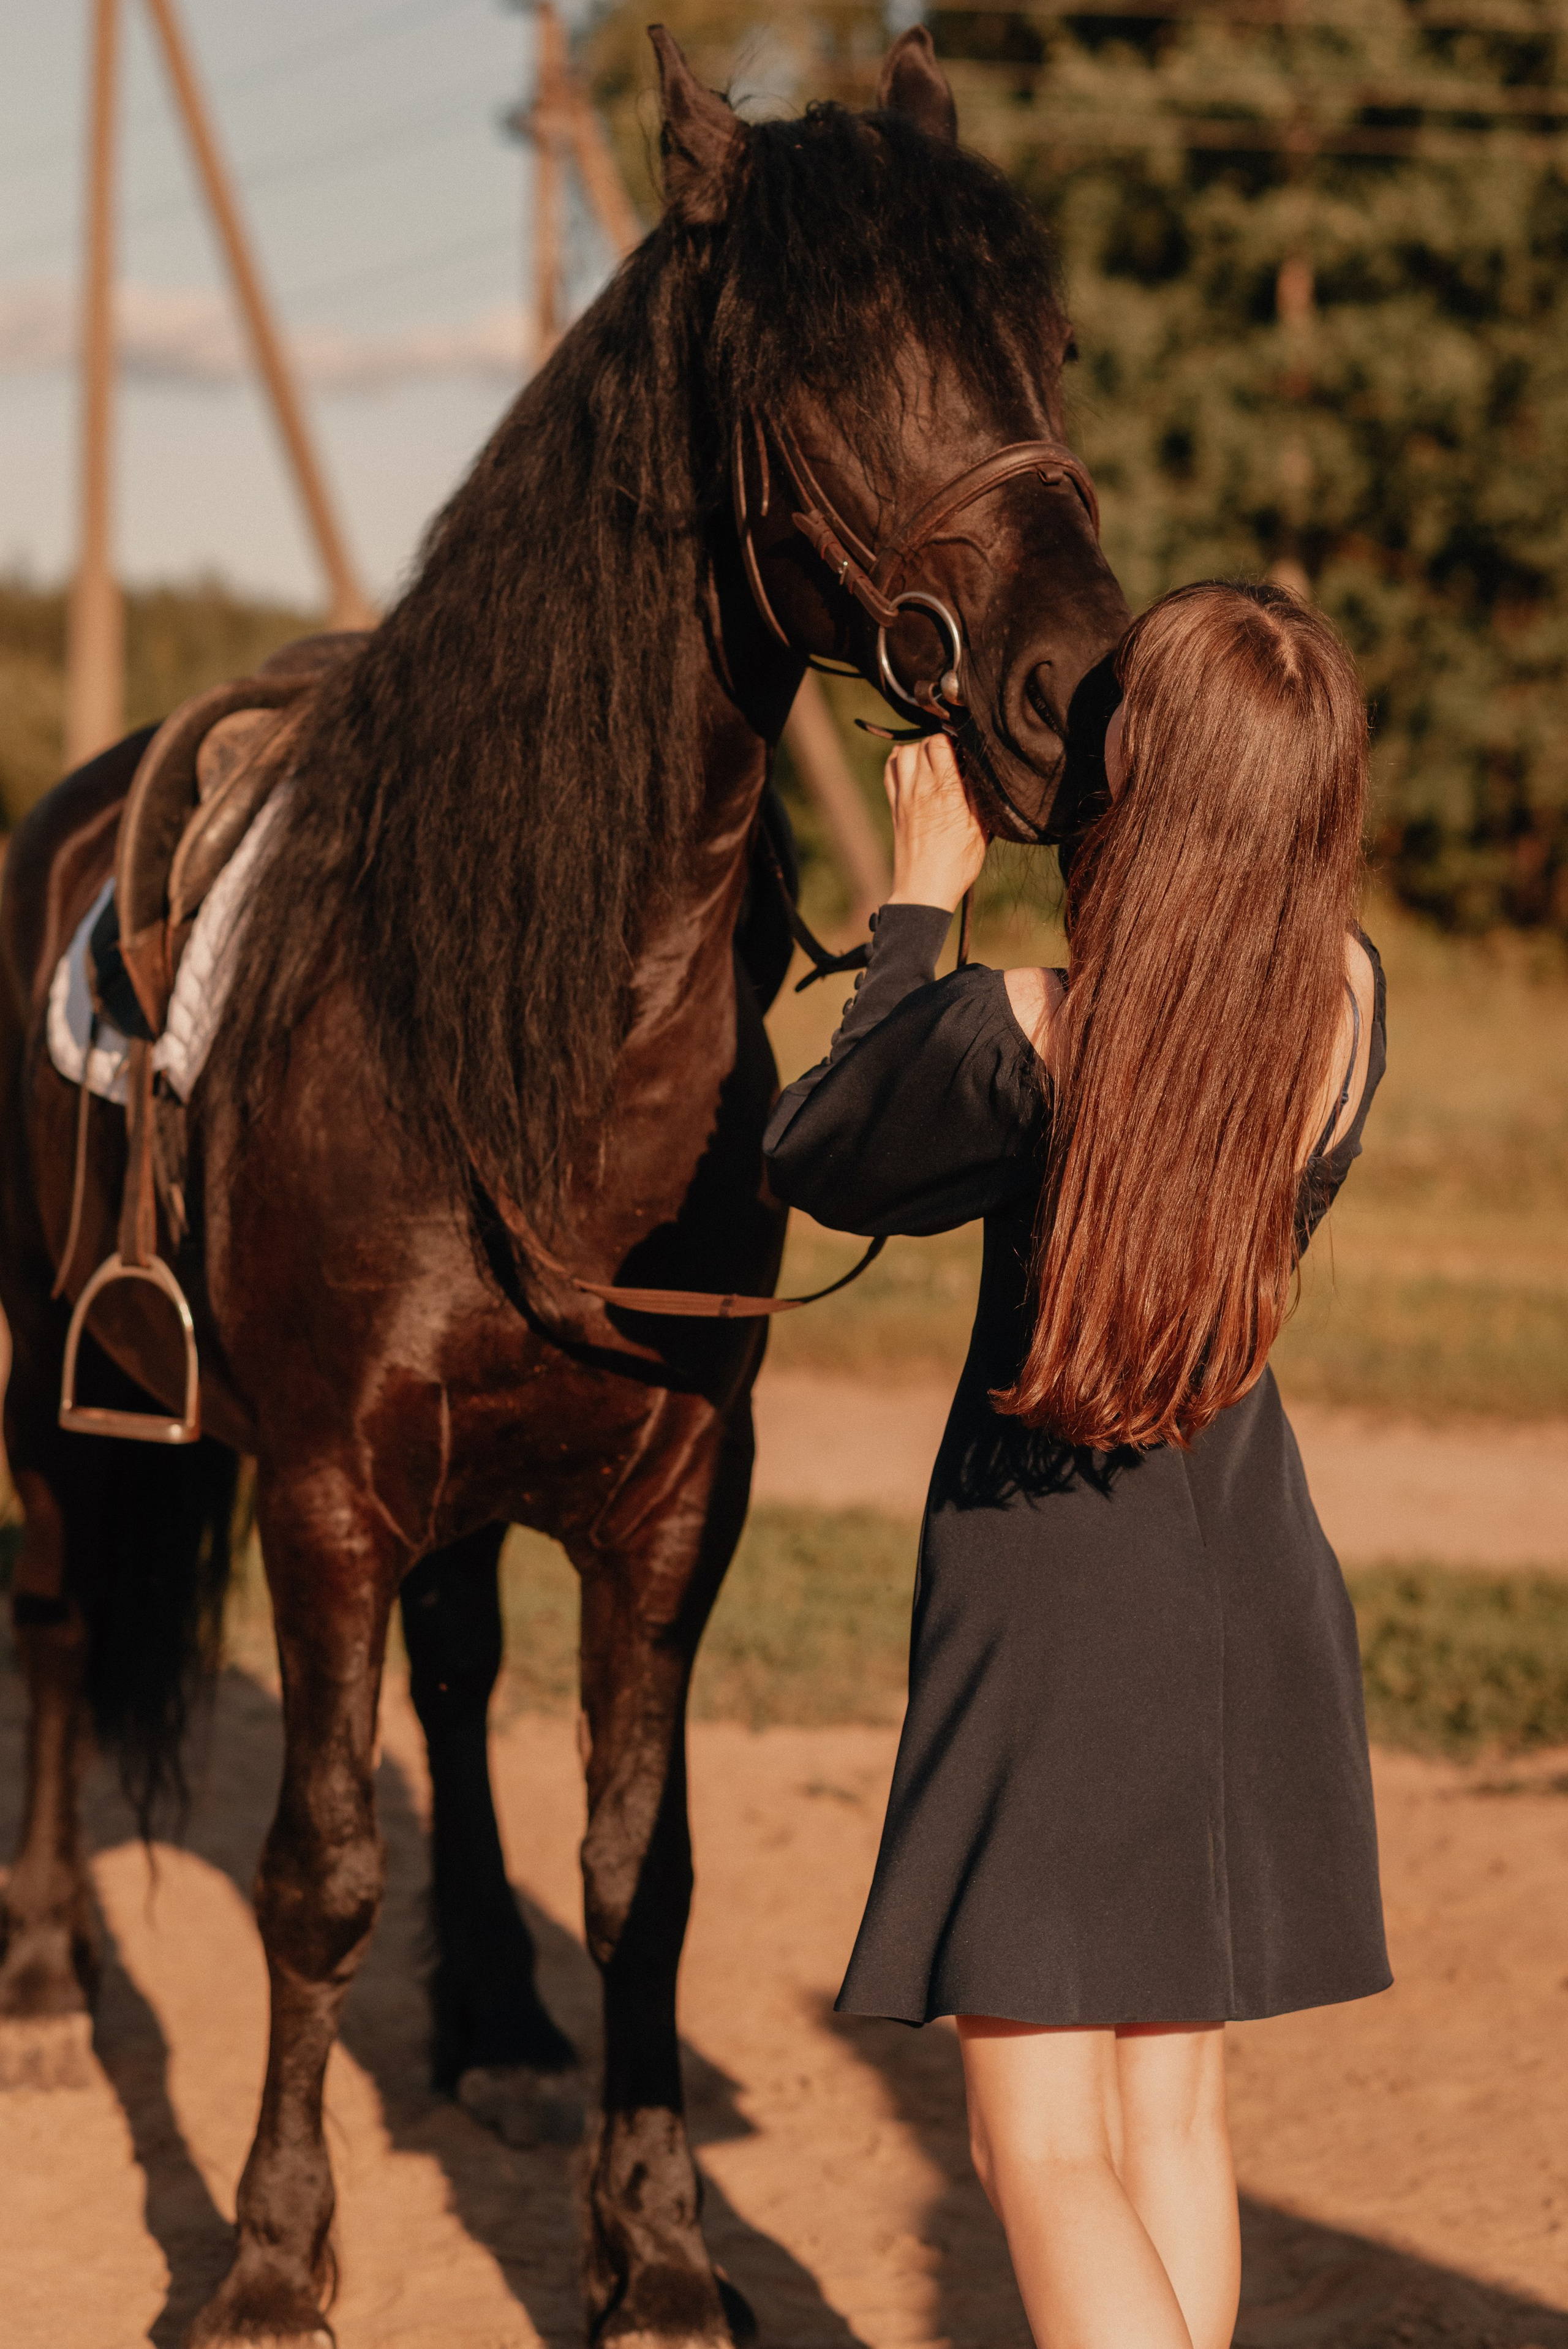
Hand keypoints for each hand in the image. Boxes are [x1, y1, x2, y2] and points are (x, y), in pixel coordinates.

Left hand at [883, 733, 988, 911]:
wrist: (923, 890)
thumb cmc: (957, 864)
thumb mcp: (980, 829)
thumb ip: (979, 796)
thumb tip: (980, 769)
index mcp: (945, 791)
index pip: (940, 743)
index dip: (953, 740)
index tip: (964, 751)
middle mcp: (920, 789)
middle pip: (921, 744)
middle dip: (937, 743)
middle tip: (951, 757)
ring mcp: (903, 797)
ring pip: (901, 754)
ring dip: (916, 751)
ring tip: (932, 762)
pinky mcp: (894, 808)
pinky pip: (889, 773)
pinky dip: (898, 763)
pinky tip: (912, 770)